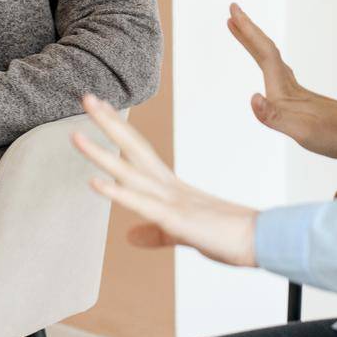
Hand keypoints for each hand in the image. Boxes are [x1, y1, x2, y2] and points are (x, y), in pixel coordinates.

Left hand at [71, 94, 257, 267]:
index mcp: (169, 186)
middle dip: (107, 123)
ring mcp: (171, 200)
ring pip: (129, 172)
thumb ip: (154, 233)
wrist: (261, 240)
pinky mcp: (176, 219)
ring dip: (101, 153)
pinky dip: (116, 192)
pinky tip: (94, 182)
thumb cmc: (226, 235)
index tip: (99, 107)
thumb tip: (129, 236)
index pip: (138, 150)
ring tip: (75, 134)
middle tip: (85, 97)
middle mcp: (167, 185)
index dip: (117, 128)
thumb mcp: (180, 234)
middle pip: (132, 147)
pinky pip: (141, 204)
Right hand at [227, 2, 336, 157]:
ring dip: (254, 43)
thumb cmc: (336, 135)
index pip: (264, 53)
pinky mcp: (299, 99)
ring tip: (240, 31)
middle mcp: (289, 85)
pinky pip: (275, 71)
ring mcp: (295, 91)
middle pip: (265, 50)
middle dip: (248, 30)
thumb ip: (275, 116)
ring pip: (270, 58)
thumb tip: (253, 98)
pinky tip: (266, 65)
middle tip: (233, 10)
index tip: (232, 13)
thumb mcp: (303, 132)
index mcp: (285, 90)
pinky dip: (264, 59)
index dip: (247, 33)